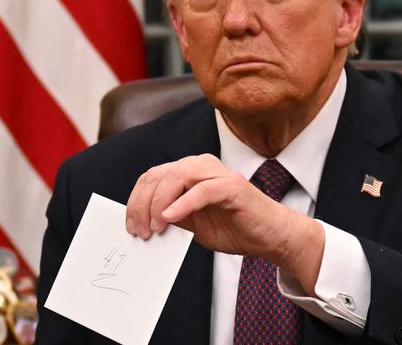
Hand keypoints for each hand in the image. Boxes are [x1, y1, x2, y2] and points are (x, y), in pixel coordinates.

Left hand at [125, 154, 323, 292]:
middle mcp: (202, 165)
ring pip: (177, 176)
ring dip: (159, 203)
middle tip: (140, 230)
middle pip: (160, 175)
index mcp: (190, 171)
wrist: (269, 235)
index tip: (131, 226)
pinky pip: (201, 190)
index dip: (136, 200)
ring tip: (155, 227)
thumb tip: (143, 221)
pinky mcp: (232, 185)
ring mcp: (218, 173)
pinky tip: (170, 218)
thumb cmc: (234, 227)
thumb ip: (171, 216)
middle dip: (142, 203)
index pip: (153, 176)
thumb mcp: (193, 224)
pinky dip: (182, 204)